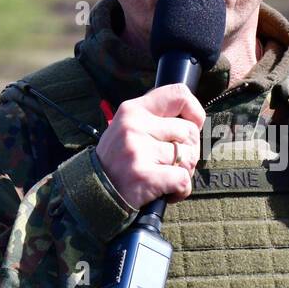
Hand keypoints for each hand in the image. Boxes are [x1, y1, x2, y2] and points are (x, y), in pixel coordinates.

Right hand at [95, 83, 204, 208]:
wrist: (93, 194)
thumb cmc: (119, 161)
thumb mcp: (129, 129)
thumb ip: (156, 119)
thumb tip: (195, 120)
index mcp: (132, 110)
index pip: (178, 94)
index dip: (194, 111)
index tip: (192, 126)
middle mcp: (134, 126)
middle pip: (189, 131)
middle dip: (189, 151)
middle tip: (171, 162)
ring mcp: (138, 150)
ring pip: (189, 157)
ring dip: (184, 171)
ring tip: (164, 176)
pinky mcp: (144, 175)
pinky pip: (183, 179)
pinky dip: (181, 190)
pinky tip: (166, 191)